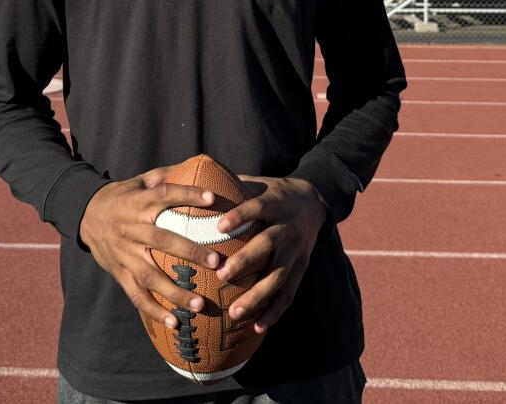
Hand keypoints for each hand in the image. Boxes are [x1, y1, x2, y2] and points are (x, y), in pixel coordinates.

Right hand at [80, 166, 221, 329]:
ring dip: (175, 292)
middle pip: (163, 240)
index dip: (188, 194)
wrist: (84, 214)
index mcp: (139, 203)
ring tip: (199, 304)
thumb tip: (201, 164)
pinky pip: (137, 295)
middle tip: (217, 262)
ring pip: (150, 276)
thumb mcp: (140, 180)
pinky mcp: (119, 272)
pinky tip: (175, 324)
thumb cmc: (122, 195)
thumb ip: (166, 175)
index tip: (212, 197)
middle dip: (190, 252)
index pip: (165, 195)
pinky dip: (155, 311)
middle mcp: (132, 228)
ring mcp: (124, 254)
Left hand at [214, 176, 327, 334]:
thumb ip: (228, 183)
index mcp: (276, 203)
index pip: (258, 207)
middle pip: (268, 244)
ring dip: (257, 295)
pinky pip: (288, 294)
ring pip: (278, 276)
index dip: (241, 215)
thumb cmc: (272, 193)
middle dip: (246, 261)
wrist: (315, 203)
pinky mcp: (300, 270)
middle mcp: (288, 228)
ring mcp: (296, 252)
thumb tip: (190, 178)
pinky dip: (274, 312)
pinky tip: (257, 327)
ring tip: (235, 313)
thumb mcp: (256, 183)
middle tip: (222, 275)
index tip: (219, 226)